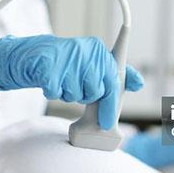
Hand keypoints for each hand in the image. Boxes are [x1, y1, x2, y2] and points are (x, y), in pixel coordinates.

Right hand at [0, 34, 143, 129]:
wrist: (34, 54)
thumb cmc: (68, 64)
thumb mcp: (93, 65)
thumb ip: (115, 74)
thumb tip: (139, 83)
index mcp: (99, 50)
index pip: (112, 81)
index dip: (110, 105)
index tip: (108, 122)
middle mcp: (86, 51)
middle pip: (94, 92)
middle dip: (86, 96)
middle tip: (77, 88)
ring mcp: (67, 58)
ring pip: (75, 95)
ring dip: (68, 94)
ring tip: (62, 79)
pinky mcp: (48, 68)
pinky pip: (56, 94)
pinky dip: (53, 93)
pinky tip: (50, 81)